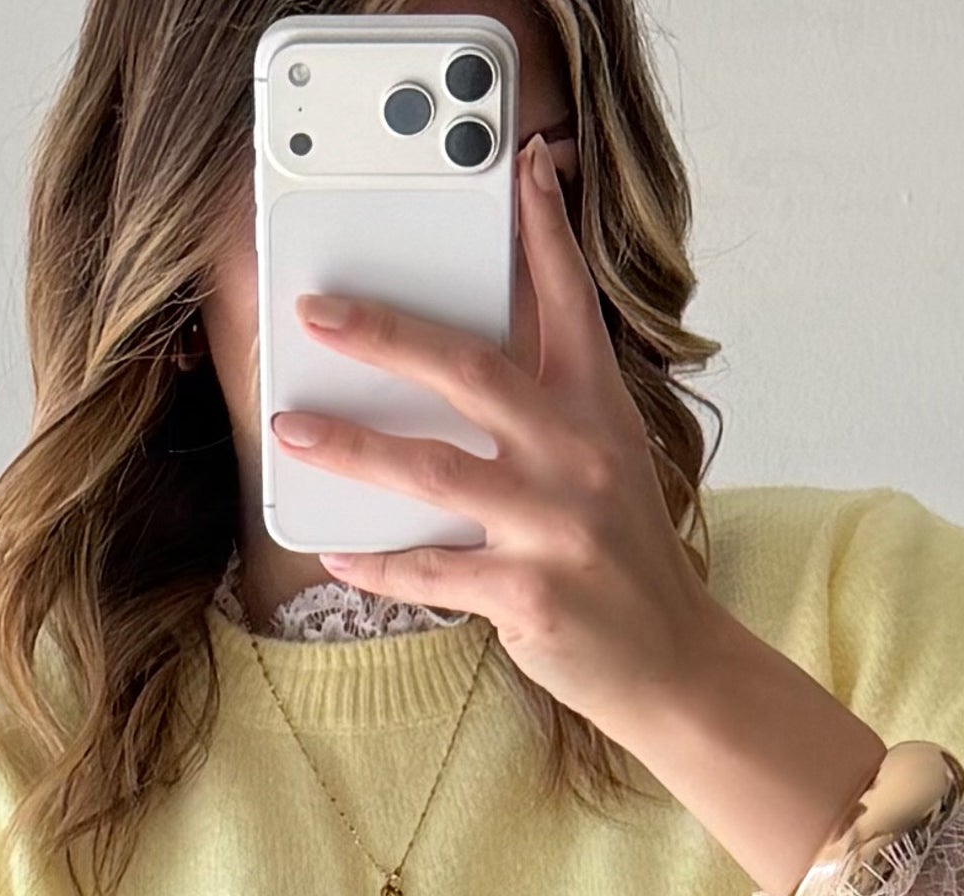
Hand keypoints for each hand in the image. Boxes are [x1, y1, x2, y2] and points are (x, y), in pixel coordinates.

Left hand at [267, 140, 881, 895]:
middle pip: (469, 370)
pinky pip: (434, 571)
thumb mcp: (608, 462)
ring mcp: (555, 526)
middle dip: (386, 334)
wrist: (672, 662)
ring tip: (291, 430)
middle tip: (319, 312)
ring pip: (434, 471)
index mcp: (598, 410)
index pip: (567, 301)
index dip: (542, 230)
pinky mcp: (531, 594)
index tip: (520, 165)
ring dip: (353, 448)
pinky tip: (334, 549)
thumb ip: (552, 406)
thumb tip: (465, 364)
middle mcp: (579, 455)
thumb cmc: (622, 559)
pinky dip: (379, 563)